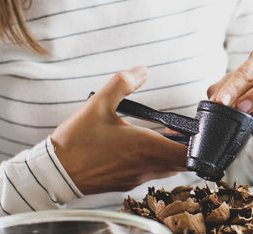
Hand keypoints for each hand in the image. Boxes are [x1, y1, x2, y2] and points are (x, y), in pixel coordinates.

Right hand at [51, 66, 186, 193]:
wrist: (54, 172)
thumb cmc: (76, 141)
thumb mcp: (98, 104)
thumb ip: (122, 83)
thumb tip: (142, 70)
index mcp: (144, 146)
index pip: (186, 155)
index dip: (197, 145)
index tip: (195, 132)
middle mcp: (145, 165)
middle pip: (181, 163)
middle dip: (186, 148)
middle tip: (180, 131)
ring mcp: (137, 177)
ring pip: (168, 170)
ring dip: (171, 155)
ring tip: (163, 136)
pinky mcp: (127, 183)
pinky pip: (152, 173)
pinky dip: (157, 162)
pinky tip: (143, 148)